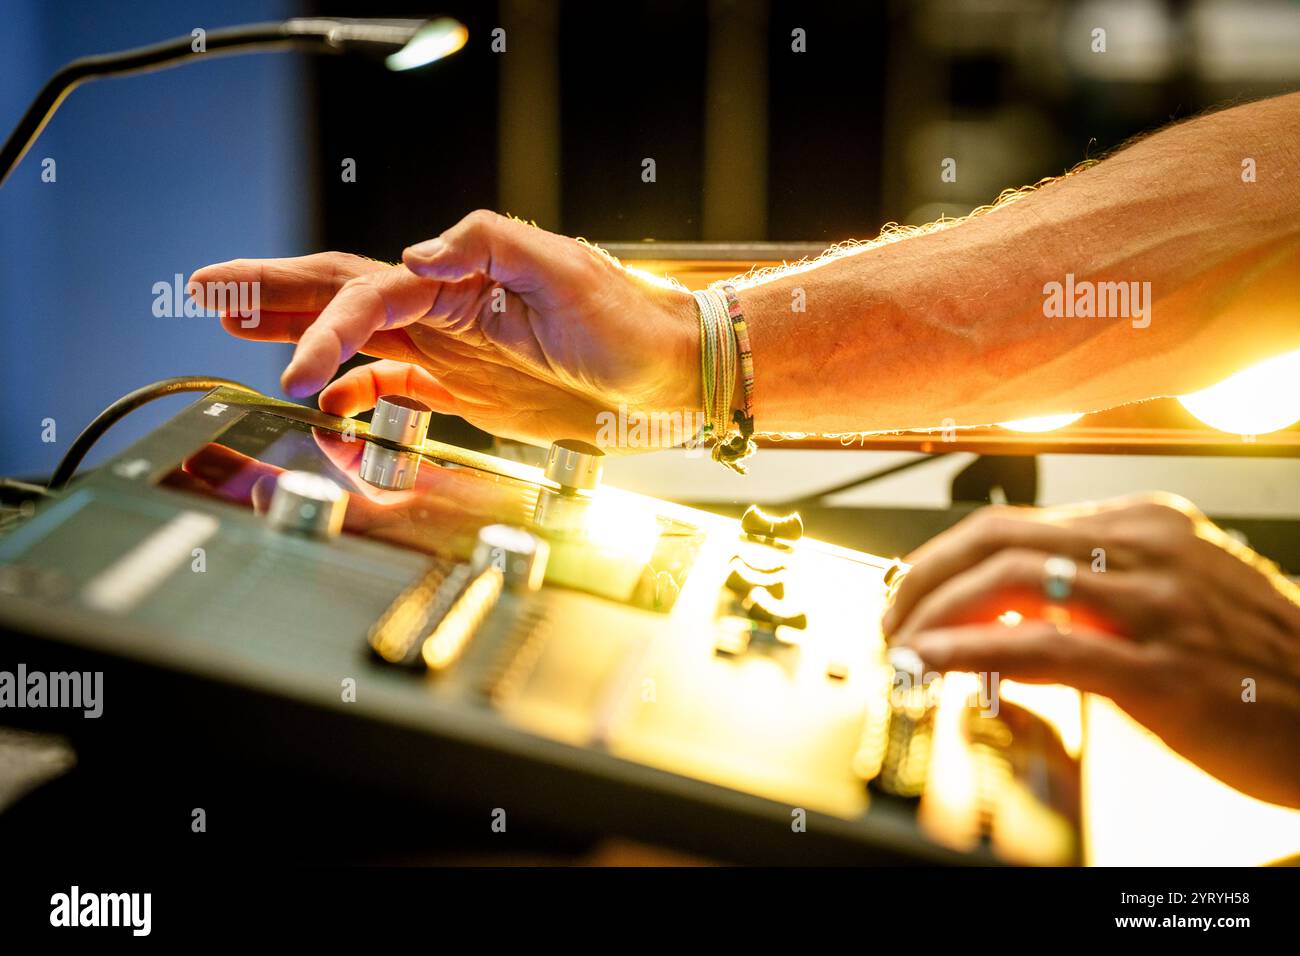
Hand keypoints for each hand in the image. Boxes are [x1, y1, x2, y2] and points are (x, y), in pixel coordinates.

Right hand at [189, 211, 699, 446]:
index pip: (368, 290)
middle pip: (343, 295)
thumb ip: (487, 244)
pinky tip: (326, 396)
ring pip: (358, 337)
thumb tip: (411, 255)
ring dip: (299, 333)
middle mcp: (447, 308)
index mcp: (460, 275)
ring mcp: (453, 348)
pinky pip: (395, 383)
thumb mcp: (563, 266)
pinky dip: (354, 388)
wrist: (667, 374)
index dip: (319, 319)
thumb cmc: (627, 319)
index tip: (292, 364)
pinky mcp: (469, 387)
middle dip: (274, 294)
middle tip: (210, 292)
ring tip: (243, 328)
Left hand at [882, 493, 1299, 807]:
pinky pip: (1047, 646)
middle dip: (923, 577)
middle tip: (890, 619)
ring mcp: (1158, 605)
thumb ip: (1094, 591)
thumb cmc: (1260, 662)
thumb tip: (1002, 611)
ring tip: (901, 646)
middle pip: (997, 538)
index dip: (943, 558)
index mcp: (1145, 525)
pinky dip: (975, 650)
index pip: (1013, 523)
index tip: (908, 592)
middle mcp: (1147, 548)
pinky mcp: (1165, 670)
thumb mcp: (1175, 598)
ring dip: (936, 613)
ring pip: (1011, 581)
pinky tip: (936, 662)